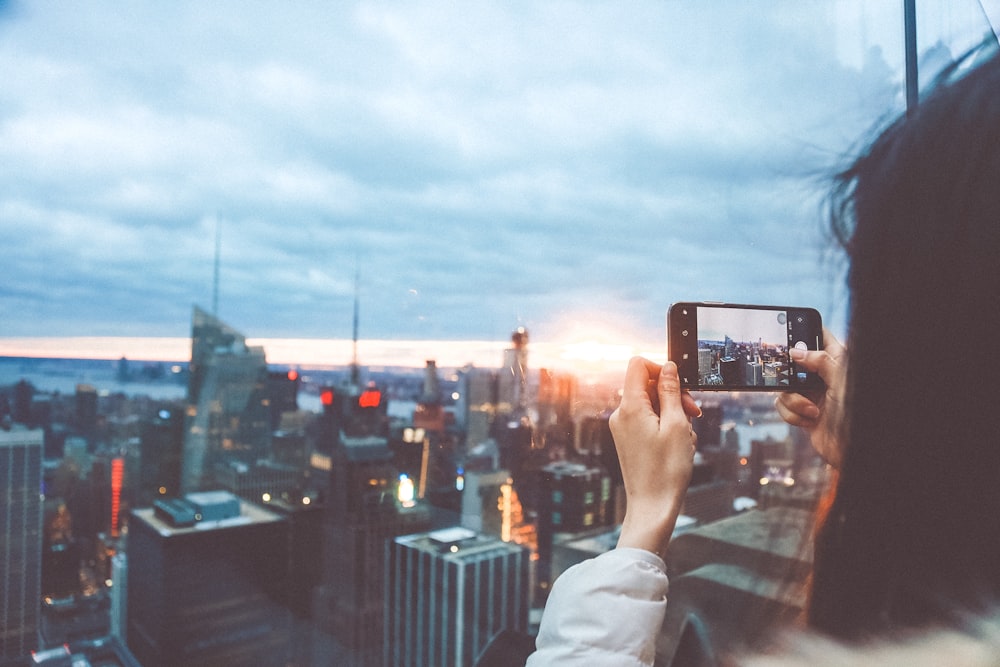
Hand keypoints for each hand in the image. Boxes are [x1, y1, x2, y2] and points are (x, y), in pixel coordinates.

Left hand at [610, 357, 700, 555]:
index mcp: (630, 407)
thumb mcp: (677, 425)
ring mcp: (622, 428)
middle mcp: (620, 414)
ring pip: (651, 404)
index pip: (638, 365)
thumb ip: (671, 392)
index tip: (681, 385)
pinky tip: (678, 444)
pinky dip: (665, 426)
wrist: (652, 506)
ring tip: (686, 436)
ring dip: (673, 413)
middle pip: (647, 386)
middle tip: (694, 413)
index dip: (661, 369)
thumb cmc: (666, 470)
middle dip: (673, 394)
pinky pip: (647, 421)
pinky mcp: (627, 439)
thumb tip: (668, 368)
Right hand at [774, 329, 845, 467]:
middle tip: (787, 376)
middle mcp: (822, 376)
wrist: (850, 451)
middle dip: (788, 373)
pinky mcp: (801, 412)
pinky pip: (783, 406)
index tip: (789, 328)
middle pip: (795, 362)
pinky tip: (809, 421)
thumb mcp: (841, 382)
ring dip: (793, 400)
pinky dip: (792, 414)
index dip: (805, 330)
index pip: (821, 337)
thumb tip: (797, 351)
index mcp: (837, 363)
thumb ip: (821, 362)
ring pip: (784, 386)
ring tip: (811, 410)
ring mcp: (810, 394)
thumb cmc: (855, 416)